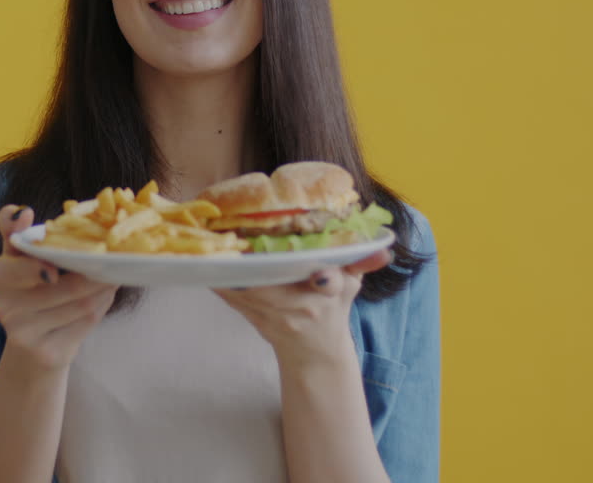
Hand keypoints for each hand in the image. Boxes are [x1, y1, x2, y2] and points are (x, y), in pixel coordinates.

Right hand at [0, 205, 118, 373]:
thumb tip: (22, 211)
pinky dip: (102, 306)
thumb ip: (15, 231)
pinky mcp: (49, 353)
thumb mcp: (17, 259)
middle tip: (115, 259)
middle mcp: (6, 308)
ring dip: (104, 288)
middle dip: (94, 273)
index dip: (38, 267)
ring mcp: (27, 335)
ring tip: (114, 274)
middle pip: (63, 287)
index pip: (19, 268)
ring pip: (81, 304)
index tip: (55, 269)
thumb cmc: (29, 289)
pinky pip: (86, 323)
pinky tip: (106, 295)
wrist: (30, 347)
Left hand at [213, 248, 393, 368]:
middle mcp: (304, 308)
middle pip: (280, 286)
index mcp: (330, 296)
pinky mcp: (255, 319)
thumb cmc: (332, 309)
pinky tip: (209, 264)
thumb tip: (383, 249)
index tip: (322, 274)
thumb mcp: (351, 285)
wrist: (314, 353)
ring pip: (252, 292)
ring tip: (219, 245)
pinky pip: (234, 298)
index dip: (327, 280)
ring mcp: (277, 316)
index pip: (332, 285)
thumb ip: (362, 262)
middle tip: (243, 240)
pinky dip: (222, 282)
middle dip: (262, 268)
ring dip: (234, 271)